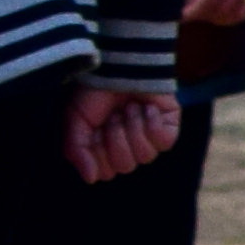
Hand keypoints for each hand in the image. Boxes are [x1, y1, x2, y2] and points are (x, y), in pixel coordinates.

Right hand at [65, 85, 180, 181]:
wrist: (117, 64)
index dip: (99, 151)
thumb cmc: (93, 92)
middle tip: (113, 115)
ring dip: (132, 127)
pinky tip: (146, 108)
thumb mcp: (74, 120)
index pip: (106, 172)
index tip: (95, 128)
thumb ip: (77, 151)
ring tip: (128, 108)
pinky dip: (152, 123)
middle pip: (125, 165)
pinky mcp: (169, 127)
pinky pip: (164, 142)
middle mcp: (127, 147)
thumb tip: (90, 179)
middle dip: (115, 137)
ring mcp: (149, 139)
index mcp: (104, 149)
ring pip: (145, 155)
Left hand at [183, 0, 244, 28]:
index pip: (209, 0)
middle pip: (223, 11)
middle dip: (202, 15)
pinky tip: (219, 5)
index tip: (177, 13)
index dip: (191, 11)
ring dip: (218, 17)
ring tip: (201, 8)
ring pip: (238, 14)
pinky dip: (234, 13)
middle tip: (185, 10)